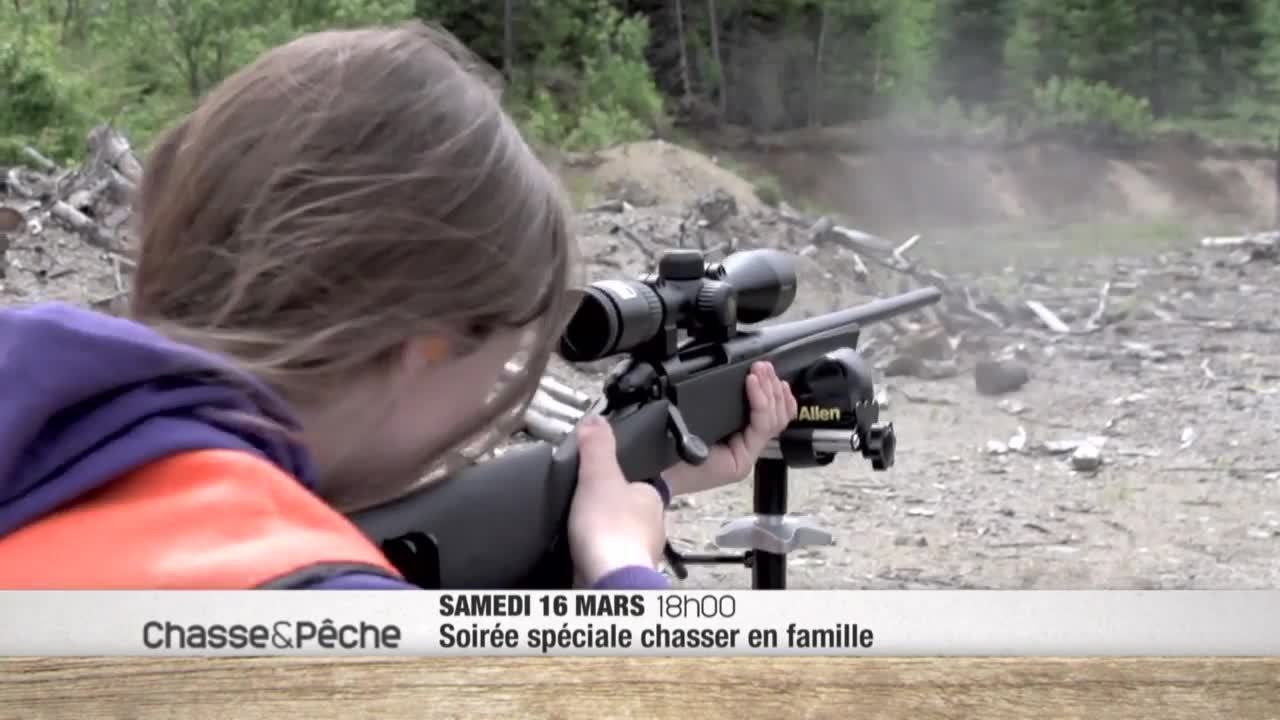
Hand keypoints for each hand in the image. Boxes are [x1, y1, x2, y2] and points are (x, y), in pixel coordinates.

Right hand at [568, 415, 666, 585]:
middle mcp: (653, 527)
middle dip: (610, 511)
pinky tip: (583, 555)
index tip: (598, 481)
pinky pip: (611, 561)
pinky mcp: (625, 575)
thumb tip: (596, 420)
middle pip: (629, 512)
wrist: (609, 579)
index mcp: (652, 500)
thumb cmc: (611, 529)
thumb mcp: (599, 475)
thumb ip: (597, 448)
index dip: (618, 480)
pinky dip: (599, 558)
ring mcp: (640, 553)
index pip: (638, 483)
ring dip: (604, 536)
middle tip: (584, 507)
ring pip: (621, 538)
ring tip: (580, 532)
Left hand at [662, 361, 797, 495]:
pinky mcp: (742, 461)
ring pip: (773, 421)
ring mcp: (745, 456)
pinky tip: (753, 384)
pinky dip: (760, 402)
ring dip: (769, 391)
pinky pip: (760, 427)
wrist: (657, 469)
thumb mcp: (701, 416)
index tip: (766, 371)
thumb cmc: (670, 445)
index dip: (774, 393)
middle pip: (776, 416)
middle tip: (764, 366)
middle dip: (772, 387)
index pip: (768, 415)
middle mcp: (744, 448)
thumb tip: (739, 378)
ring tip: (760, 372)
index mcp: (737, 438)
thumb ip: (722, 405)